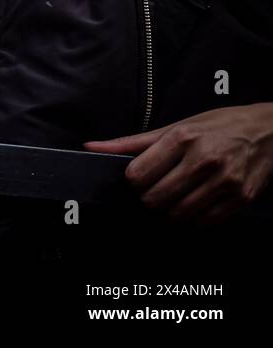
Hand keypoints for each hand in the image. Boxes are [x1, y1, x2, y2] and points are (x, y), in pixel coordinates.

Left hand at [85, 104, 272, 223]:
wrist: (268, 131)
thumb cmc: (218, 125)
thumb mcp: (175, 126)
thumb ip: (132, 142)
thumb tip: (92, 147)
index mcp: (182, 138)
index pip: (137, 175)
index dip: (133, 181)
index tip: (139, 178)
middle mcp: (204, 160)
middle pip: (155, 198)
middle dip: (148, 198)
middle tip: (154, 190)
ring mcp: (225, 181)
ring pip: (178, 214)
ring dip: (169, 211)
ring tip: (173, 197)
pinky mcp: (241, 198)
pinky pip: (205, 222)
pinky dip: (193, 219)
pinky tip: (193, 204)